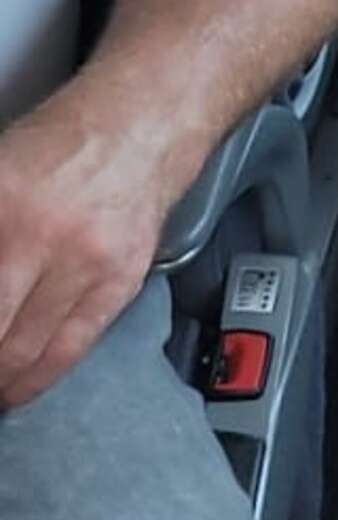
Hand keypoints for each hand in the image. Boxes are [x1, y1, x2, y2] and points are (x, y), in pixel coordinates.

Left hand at [0, 81, 172, 405]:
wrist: (142, 128)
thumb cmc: (61, 147)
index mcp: (2, 204)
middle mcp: (41, 235)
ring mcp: (85, 263)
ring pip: (26, 345)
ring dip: (1, 376)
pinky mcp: (120, 282)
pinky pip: (72, 345)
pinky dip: (39, 377)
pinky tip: (18, 391)